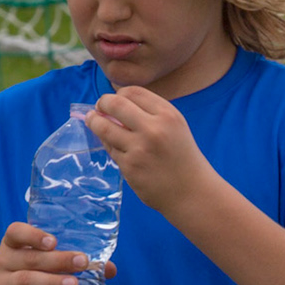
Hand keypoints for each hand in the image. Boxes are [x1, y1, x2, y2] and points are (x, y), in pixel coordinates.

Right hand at [0, 221, 117, 284]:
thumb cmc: (35, 282)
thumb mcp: (48, 269)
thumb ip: (74, 265)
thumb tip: (109, 268)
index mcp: (14, 245)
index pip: (16, 232)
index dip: (33, 234)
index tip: (54, 242)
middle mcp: (3, 261)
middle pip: (29, 258)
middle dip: (58, 260)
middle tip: (82, 263)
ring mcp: (0, 284)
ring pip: (25, 280)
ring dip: (50, 282)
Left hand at [85, 87, 215, 214]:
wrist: (192, 191)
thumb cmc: (182, 158)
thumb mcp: (175, 127)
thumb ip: (151, 113)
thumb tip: (116, 104)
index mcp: (168, 115)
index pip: (133, 92)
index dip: (119, 94)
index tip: (114, 100)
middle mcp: (154, 128)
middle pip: (116, 104)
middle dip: (102, 102)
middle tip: (98, 106)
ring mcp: (139, 148)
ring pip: (105, 127)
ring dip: (94, 121)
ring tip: (92, 119)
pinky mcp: (129, 166)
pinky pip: (110, 149)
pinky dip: (108, 144)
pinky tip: (111, 144)